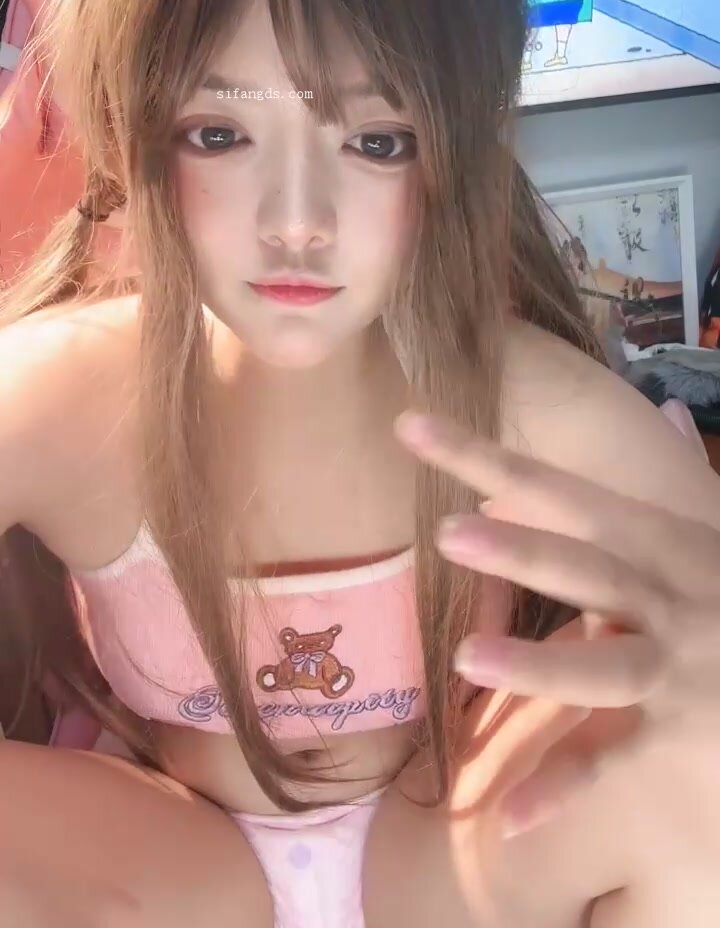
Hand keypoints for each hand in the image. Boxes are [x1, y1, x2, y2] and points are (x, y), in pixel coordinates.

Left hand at [395, 411, 719, 833]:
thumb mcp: (717, 534)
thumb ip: (684, 473)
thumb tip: (663, 408)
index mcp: (663, 541)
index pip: (564, 492)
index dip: (486, 459)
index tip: (413, 428)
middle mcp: (669, 599)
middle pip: (587, 570)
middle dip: (523, 551)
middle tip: (446, 532)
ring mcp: (676, 671)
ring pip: (604, 668)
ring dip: (539, 665)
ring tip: (468, 657)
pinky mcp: (681, 739)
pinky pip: (617, 765)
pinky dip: (565, 792)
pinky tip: (508, 818)